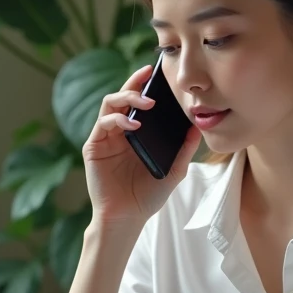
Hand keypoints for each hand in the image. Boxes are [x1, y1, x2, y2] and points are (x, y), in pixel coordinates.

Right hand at [82, 64, 202, 228]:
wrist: (127, 218)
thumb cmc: (148, 196)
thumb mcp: (174, 170)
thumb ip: (184, 149)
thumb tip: (198, 127)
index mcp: (136, 133)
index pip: (139, 102)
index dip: (146, 85)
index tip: (159, 74)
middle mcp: (119, 131)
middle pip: (122, 96)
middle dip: (134, 82)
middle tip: (149, 76)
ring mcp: (105, 137)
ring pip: (110, 104)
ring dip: (127, 97)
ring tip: (147, 102)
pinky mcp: (93, 147)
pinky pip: (103, 124)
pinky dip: (118, 120)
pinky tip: (133, 125)